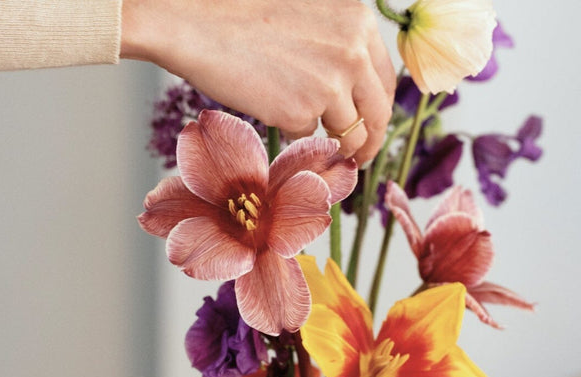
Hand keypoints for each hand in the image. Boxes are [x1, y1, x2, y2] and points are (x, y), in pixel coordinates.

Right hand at [121, 0, 395, 165]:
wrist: (195, 20)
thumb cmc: (243, 13)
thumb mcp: (310, 14)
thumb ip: (340, 45)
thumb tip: (358, 91)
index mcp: (360, 23)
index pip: (385, 81)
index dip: (378, 110)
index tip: (370, 127)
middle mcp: (354, 53)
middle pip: (377, 115)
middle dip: (368, 142)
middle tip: (356, 159)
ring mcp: (330, 85)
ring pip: (348, 134)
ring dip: (333, 145)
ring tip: (306, 136)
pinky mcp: (301, 111)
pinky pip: (307, 136)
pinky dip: (292, 131)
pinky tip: (269, 107)